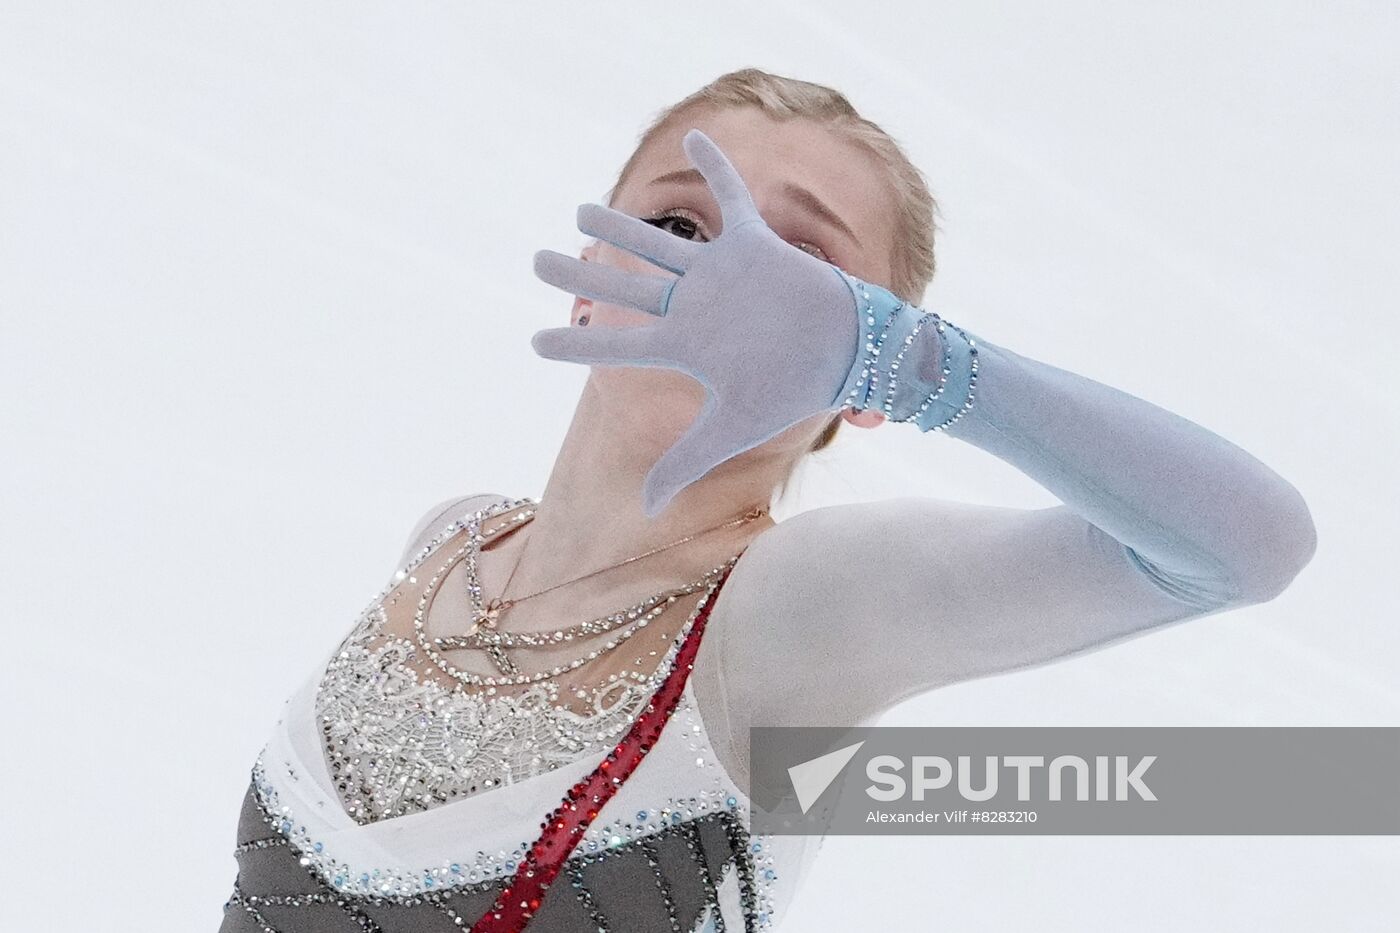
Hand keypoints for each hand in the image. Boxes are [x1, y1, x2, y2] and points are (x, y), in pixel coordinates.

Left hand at [530, 128, 866, 516]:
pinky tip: (692, 135)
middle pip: (626, 285)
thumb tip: (643, 513)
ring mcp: (722, 275)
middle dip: (580, 270)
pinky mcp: (757, 246)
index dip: (576, 341)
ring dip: (620, 226)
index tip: (533, 342)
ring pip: (661, 244)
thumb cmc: (793, 392)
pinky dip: (717, 168)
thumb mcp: (732, 428)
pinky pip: (734, 199)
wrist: (852, 357)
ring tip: (579, 210)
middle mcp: (694, 307)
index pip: (618, 343)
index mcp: (684, 347)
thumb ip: (684, 461)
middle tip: (534, 259)